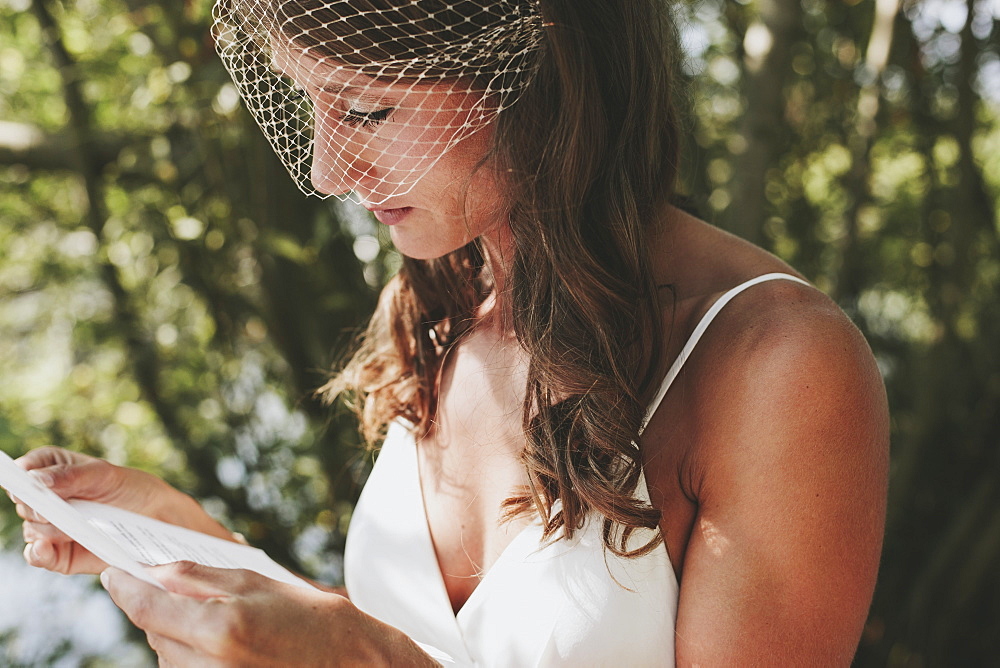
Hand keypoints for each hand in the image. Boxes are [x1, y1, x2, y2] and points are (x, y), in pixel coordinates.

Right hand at [14, 447, 232, 574]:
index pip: (25, 469)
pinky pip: (38, 556)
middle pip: (25, 502)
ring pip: (33, 529)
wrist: (156, 519)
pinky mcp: (60, 553)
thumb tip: (36, 479)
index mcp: (51, 470)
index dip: (22, 475)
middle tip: (53, 507)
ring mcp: (51, 527)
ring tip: (73, 525)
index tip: (29, 480)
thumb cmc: (129, 488)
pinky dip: (39, 554)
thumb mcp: (104, 475)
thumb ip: (70, 476)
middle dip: (37, 505)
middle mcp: (45, 500)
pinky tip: (44, 548)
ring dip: (49, 528)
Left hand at [101, 562, 438, 666]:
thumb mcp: (261, 584)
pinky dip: (191, 652)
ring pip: (167, 654)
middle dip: (156, 606)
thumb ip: (204, 578)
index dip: (124, 588)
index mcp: (219, 628)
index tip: (112, 573)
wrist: (352, 663)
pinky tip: (221, 637)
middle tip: (169, 585)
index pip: (147, 608)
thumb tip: (159, 571)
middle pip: (154, 632)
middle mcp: (208, 664)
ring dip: (175, 631)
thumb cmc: (316, 620)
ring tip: (213, 614)